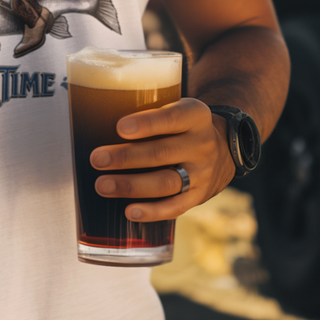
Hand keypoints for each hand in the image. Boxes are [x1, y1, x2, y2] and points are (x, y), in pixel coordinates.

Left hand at [90, 98, 233, 220]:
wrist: (224, 149)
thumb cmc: (182, 126)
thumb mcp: (177, 108)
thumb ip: (149, 113)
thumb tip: (95, 117)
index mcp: (195, 116)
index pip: (172, 118)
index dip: (146, 123)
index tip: (120, 127)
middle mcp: (201, 144)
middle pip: (162, 153)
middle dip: (126, 157)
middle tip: (97, 159)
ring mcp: (201, 173)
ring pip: (166, 182)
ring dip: (132, 186)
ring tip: (102, 185)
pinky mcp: (199, 197)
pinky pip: (175, 207)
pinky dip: (152, 211)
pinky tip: (130, 211)